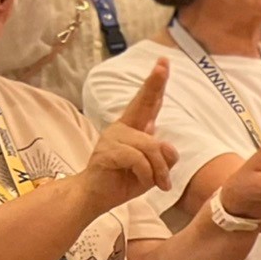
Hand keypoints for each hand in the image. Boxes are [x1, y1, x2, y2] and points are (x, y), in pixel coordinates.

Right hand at [80, 61, 178, 208]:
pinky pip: (140, 160)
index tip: (163, 63)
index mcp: (134, 129)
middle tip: (163, 65)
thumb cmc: (125, 180)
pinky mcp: (107, 151)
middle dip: (155, 84)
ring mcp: (113, 137)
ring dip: (160, 170)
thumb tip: (164, 144)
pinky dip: (147, 174)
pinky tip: (142, 181)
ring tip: (158, 183)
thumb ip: (163, 156)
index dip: (156, 84)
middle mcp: (122, 127)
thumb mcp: (154, 170)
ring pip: (152, 147)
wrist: (96, 196)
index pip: (148, 103)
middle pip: (143, 103)